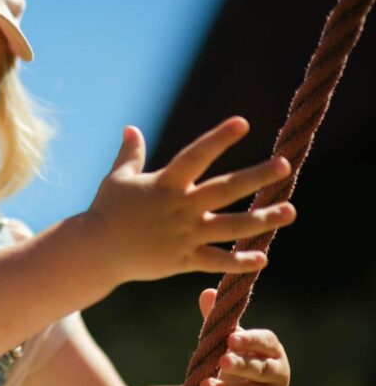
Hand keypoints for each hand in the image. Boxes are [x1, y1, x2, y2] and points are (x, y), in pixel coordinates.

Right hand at [87, 117, 296, 282]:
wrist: (95, 251)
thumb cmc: (105, 212)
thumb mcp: (117, 179)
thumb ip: (130, 154)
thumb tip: (131, 128)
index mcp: (165, 184)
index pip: (196, 156)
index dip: (218, 138)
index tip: (243, 123)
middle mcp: (180, 207)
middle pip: (226, 190)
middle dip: (257, 177)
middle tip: (284, 165)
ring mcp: (184, 234)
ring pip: (230, 226)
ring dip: (262, 219)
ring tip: (289, 211)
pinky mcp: (182, 259)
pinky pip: (215, 261)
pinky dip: (239, 262)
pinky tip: (263, 258)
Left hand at [196, 288, 289, 385]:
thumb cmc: (230, 357)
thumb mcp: (223, 340)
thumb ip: (218, 320)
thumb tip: (207, 293)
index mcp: (271, 348)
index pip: (265, 342)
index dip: (249, 340)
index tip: (231, 338)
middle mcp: (278, 372)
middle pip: (260, 369)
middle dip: (240, 365)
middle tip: (222, 361)